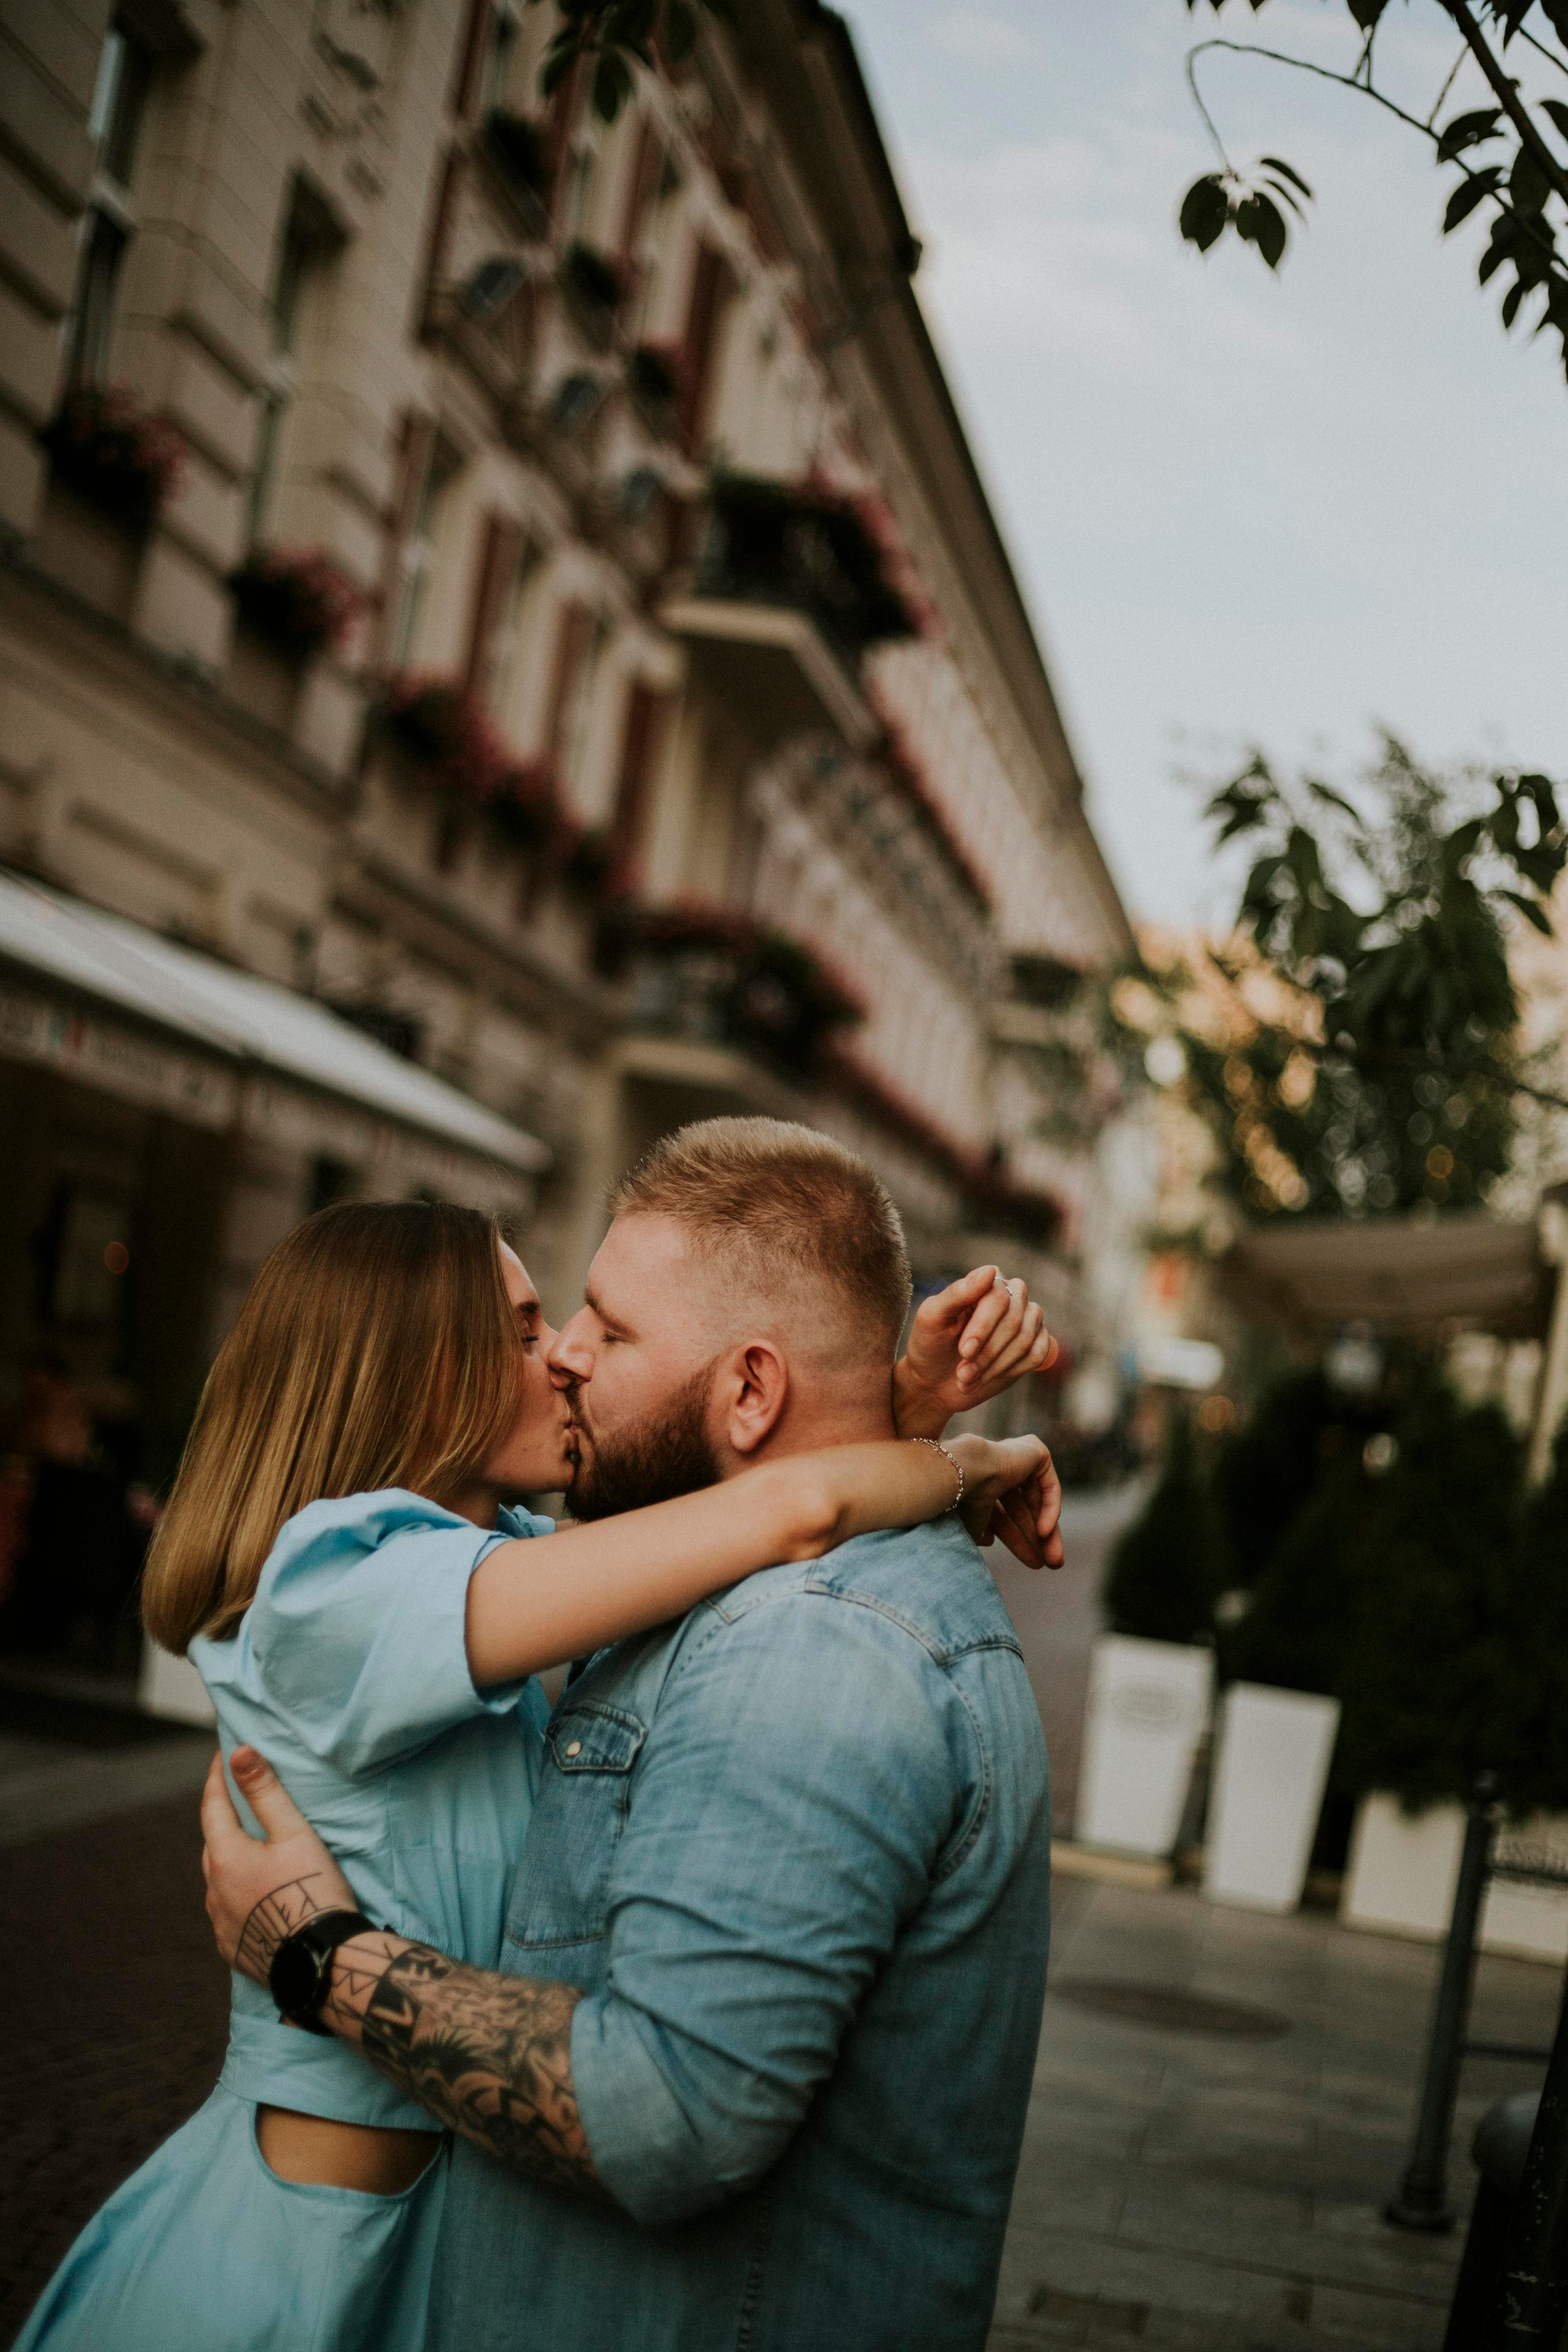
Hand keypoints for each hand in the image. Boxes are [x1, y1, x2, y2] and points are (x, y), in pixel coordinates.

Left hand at [201, 1747, 356, 1985]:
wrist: (322, 1964)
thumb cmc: (311, 1890)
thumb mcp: (294, 1834)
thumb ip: (264, 1792)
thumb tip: (239, 1752)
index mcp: (225, 1857)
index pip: (213, 1806)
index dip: (218, 1778)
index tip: (223, 1755)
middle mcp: (213, 1890)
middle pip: (214, 1844)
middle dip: (225, 1820)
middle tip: (241, 1803)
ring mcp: (220, 1923)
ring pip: (219, 1881)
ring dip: (231, 1862)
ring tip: (254, 1853)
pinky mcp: (232, 1948)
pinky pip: (229, 1913)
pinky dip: (238, 1896)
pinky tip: (257, 1897)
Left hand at [893, 1267, 1057, 1439]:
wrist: (935, 1381)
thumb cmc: (931, 1343)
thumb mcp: (933, 1317)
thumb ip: (958, 1293)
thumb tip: (990, 1271)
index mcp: (986, 1282)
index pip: (998, 1296)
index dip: (983, 1326)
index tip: (963, 1351)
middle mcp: (1012, 1296)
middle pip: (1013, 1320)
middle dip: (987, 1352)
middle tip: (962, 1373)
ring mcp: (1028, 1320)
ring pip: (1024, 1340)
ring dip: (994, 1366)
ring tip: (967, 1378)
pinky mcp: (1036, 1344)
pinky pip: (1037, 1355)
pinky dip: (1010, 1371)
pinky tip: (988, 1377)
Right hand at [947, 1433, 1063, 1570]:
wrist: (965, 1472)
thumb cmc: (959, 1500)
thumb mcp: (971, 1524)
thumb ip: (981, 1531)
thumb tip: (988, 1540)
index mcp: (981, 1482)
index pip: (1005, 1516)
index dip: (1019, 1541)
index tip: (1034, 1564)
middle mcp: (999, 1468)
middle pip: (1024, 1511)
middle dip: (1036, 1539)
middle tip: (1050, 1564)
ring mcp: (1017, 1457)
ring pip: (1038, 1502)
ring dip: (1047, 1533)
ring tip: (1053, 1559)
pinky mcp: (1034, 1451)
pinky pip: (1048, 1487)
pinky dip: (1050, 1511)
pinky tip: (1044, 1533)